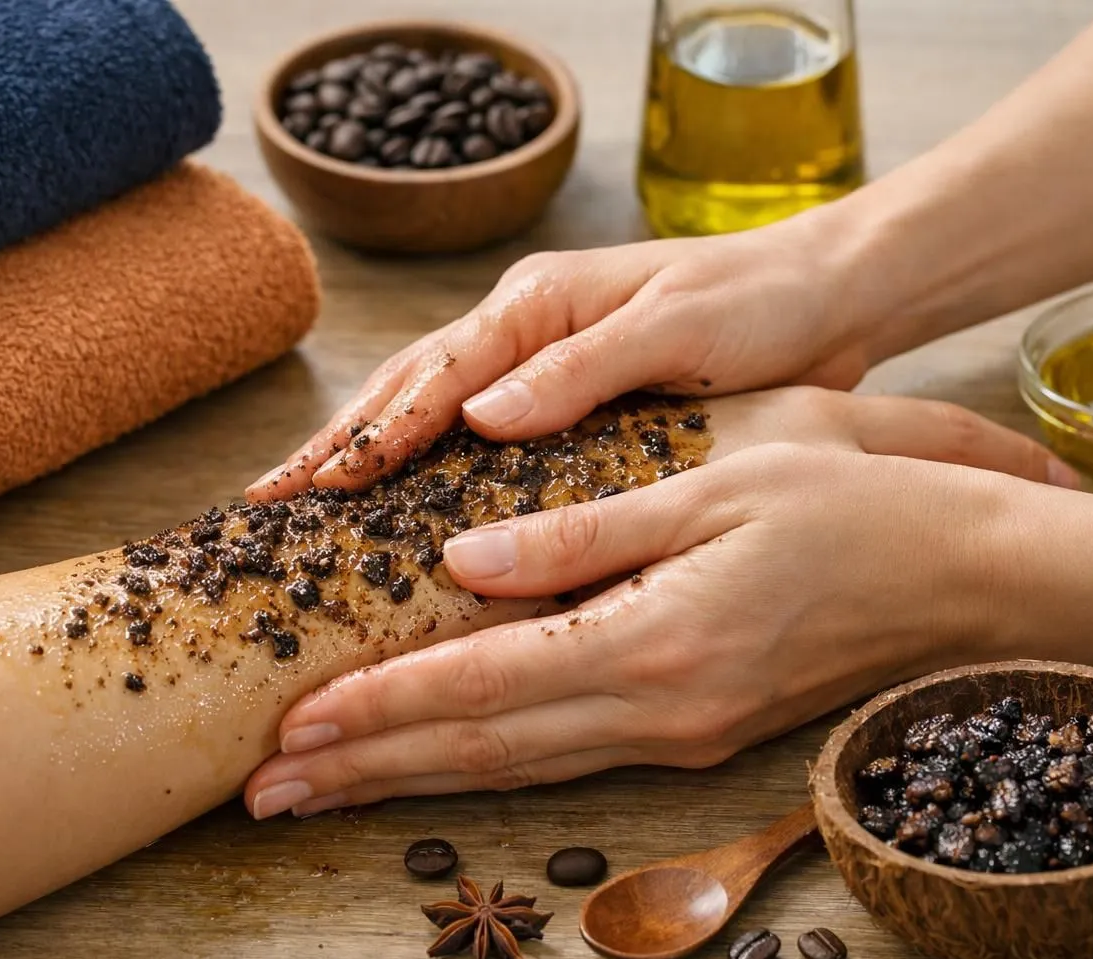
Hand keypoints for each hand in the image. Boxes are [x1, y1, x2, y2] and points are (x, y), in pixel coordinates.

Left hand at [245, 388, 1079, 818]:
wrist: (961, 579)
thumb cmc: (851, 506)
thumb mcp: (718, 484)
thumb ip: (583, 533)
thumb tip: (464, 563)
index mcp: (653, 640)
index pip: (483, 682)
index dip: (380, 704)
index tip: (293, 722)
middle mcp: (657, 709)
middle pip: (481, 750)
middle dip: (364, 768)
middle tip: (264, 789)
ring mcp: (677, 733)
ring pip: (514, 769)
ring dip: (410, 781)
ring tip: (320, 794)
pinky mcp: (691, 732)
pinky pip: (562, 762)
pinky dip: (482, 769)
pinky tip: (434, 768)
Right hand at [247, 208, 877, 500]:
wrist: (826, 299)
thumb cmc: (758, 302)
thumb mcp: (677, 326)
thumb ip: (581, 367)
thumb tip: (482, 414)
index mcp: (537, 305)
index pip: (433, 375)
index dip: (371, 434)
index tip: (318, 488)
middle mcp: (522, 334)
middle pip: (403, 393)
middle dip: (333, 450)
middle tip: (266, 509)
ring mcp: (536, 370)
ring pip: (426, 420)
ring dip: (362, 466)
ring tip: (301, 518)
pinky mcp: (562, 408)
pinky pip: (474, 447)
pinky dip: (425, 481)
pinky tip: (399, 525)